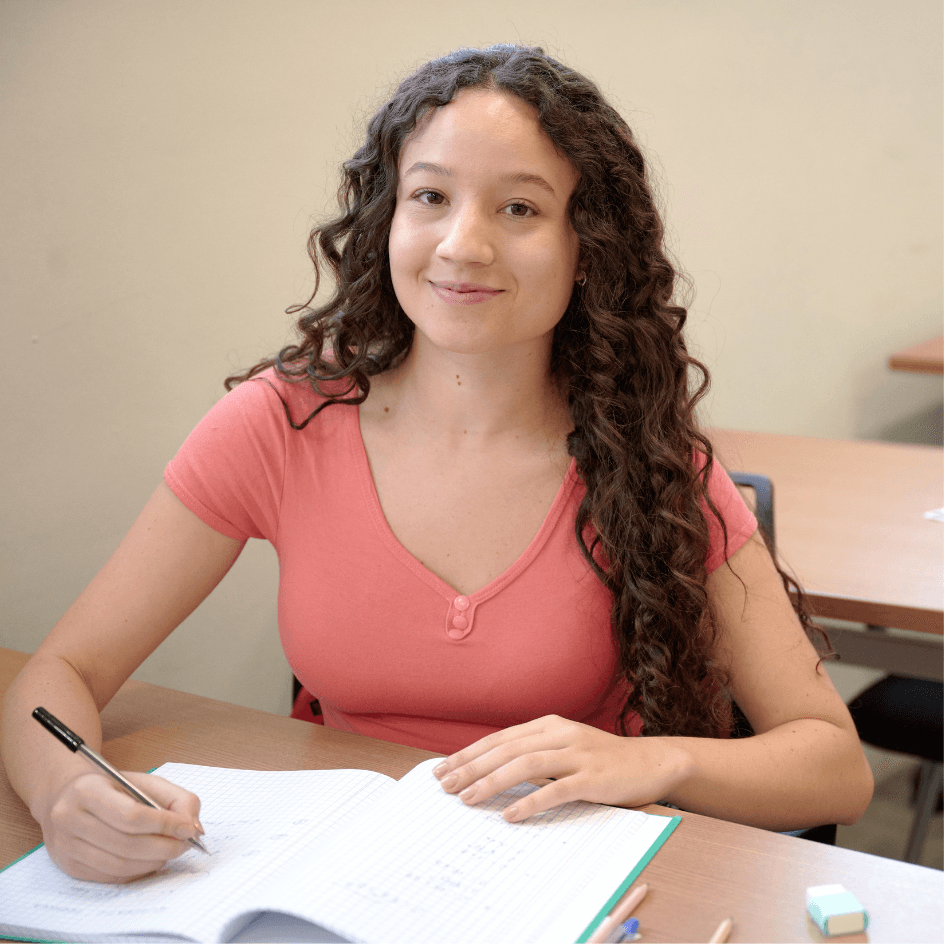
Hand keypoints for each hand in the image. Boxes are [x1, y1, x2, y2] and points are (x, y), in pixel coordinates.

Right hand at [38, 770, 202, 882]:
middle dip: (164, 846)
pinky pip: (110, 877)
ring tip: (171, 851)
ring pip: (118, 865)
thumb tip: (194, 828)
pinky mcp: (69, 867)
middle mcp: (70, 819)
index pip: (131, 816)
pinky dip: (138, 872)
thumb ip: (177, 799)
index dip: (164, 825)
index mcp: (88, 790)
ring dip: (153, 861)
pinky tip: (152, 861)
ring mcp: (66, 846)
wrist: (69, 797)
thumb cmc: (114, 788)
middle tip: (186, 843)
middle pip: (126, 844)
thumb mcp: (146, 782)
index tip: (189, 829)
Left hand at [433, 715, 692, 821]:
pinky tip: (511, 815)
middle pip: (506, 749)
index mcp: (549, 725)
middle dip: (472, 767)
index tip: (444, 769)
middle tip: (446, 786)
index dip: (470, 753)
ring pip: (525, 764)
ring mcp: (577, 754)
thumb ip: (534, 754)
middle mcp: (560, 734)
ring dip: (492, 782)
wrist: (652, 762)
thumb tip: (490, 773)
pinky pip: (556, 789)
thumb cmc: (602, 760)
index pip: (500, 738)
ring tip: (468, 798)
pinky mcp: (592, 777)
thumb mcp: (565, 748)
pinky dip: (530, 802)